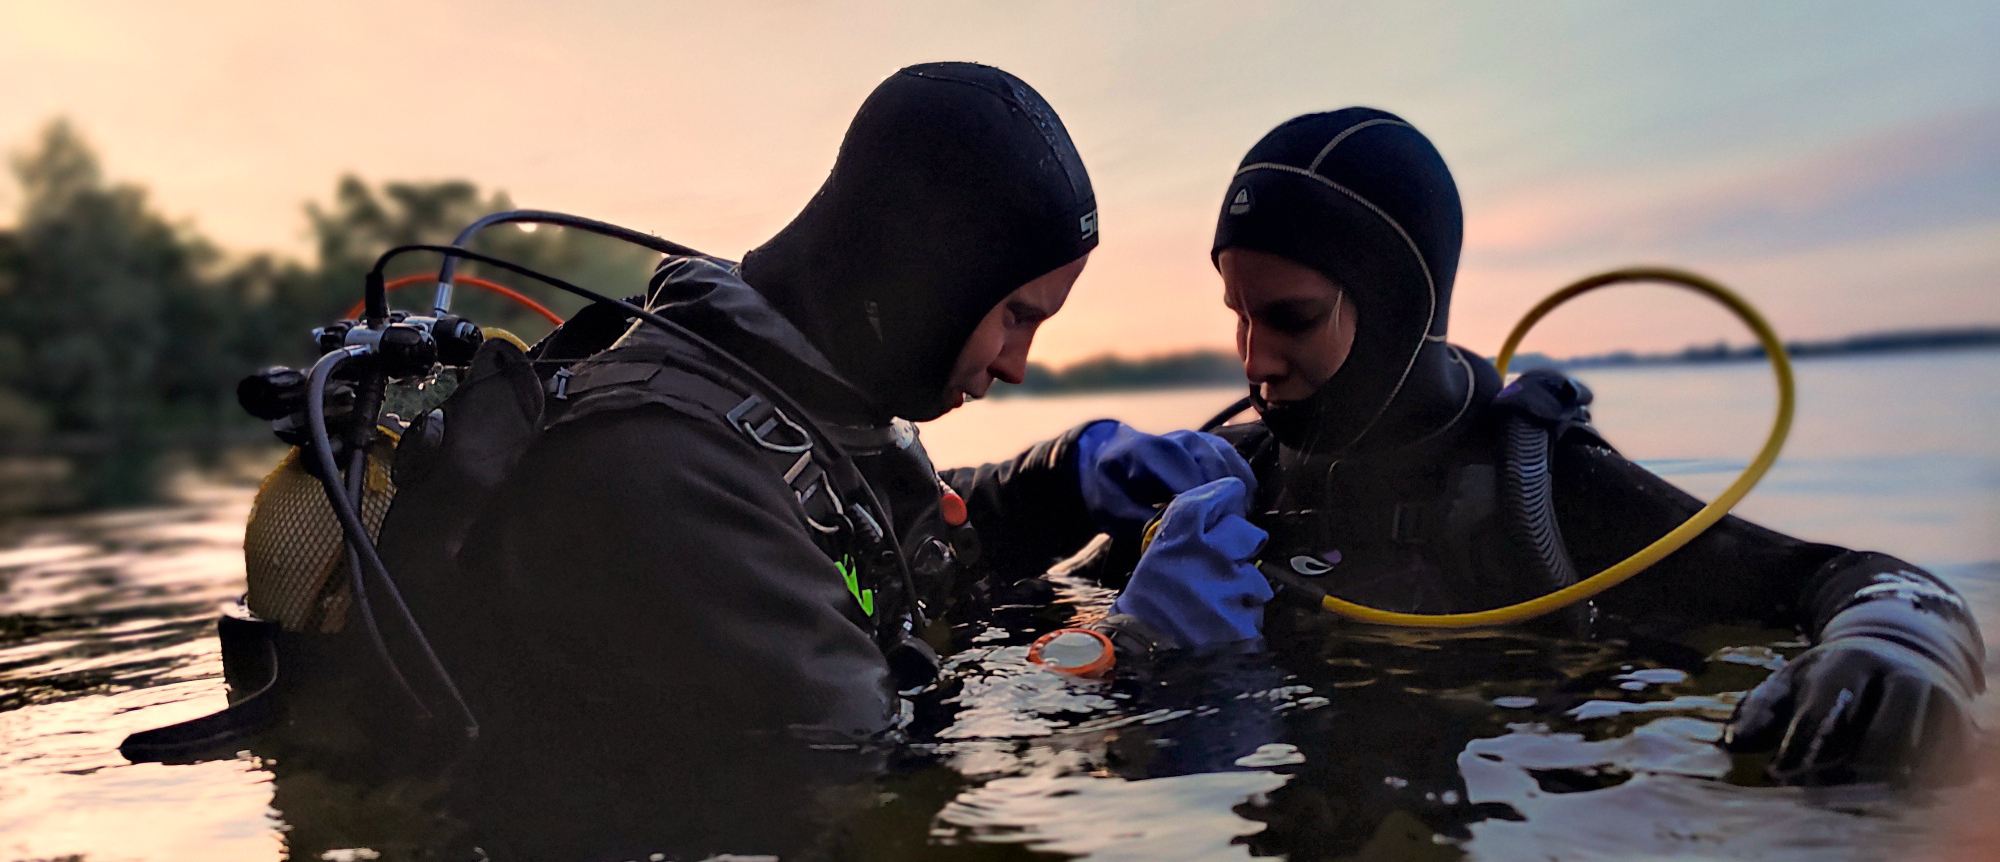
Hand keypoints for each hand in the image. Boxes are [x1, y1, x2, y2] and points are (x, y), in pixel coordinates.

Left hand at [1075, 420, 1255, 541]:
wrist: (1111, 458)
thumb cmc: (1110, 488)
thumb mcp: (1112, 511)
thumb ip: (1143, 523)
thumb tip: (1180, 538)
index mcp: (1150, 451)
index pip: (1188, 481)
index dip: (1199, 512)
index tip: (1201, 539)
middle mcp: (1183, 439)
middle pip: (1216, 476)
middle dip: (1219, 510)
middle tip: (1215, 541)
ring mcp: (1203, 440)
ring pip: (1234, 473)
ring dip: (1233, 503)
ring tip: (1223, 530)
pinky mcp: (1217, 447)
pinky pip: (1241, 470)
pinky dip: (1241, 494)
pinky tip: (1230, 514)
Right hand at [1108, 477, 1272, 648]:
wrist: (1139, 657)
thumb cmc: (1145, 608)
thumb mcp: (1155, 560)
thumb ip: (1185, 537)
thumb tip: (1222, 518)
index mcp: (1177, 539)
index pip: (1211, 498)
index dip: (1226, 494)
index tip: (1233, 495)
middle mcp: (1206, 558)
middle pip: (1247, 533)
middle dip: (1245, 545)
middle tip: (1232, 563)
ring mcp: (1227, 592)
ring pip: (1257, 580)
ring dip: (1244, 593)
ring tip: (1218, 608)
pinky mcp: (1241, 626)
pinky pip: (1255, 616)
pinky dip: (1242, 624)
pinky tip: (1220, 630)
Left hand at [1723, 635, 1978, 785]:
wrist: (1901, 648)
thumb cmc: (1833, 676)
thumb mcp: (1793, 680)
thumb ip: (1759, 709)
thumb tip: (1730, 743)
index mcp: (1852, 660)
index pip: (1826, 708)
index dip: (1800, 747)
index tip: (1777, 774)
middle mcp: (1903, 675)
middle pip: (1882, 740)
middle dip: (1847, 773)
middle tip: (1816, 792)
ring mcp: (1940, 699)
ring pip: (1917, 759)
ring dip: (1881, 784)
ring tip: (1848, 793)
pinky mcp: (1962, 723)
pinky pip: (1944, 768)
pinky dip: (1915, 785)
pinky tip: (1886, 787)